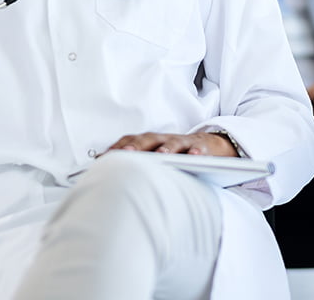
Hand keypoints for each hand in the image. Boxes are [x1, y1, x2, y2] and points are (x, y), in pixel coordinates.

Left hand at [106, 131, 238, 156]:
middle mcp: (165, 140)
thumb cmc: (178, 156)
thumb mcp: (157, 158)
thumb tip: (107, 174)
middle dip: (137, 145)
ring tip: (161, 155)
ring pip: (174, 142)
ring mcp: (183, 143)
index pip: (132, 141)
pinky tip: (194, 157)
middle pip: (149, 139)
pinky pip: (199, 148)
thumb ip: (137, 165)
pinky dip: (196, 152)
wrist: (210, 145)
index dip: (118, 147)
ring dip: (167, 148)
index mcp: (151, 142)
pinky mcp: (202, 147)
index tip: (103, 157)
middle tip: (127, 153)